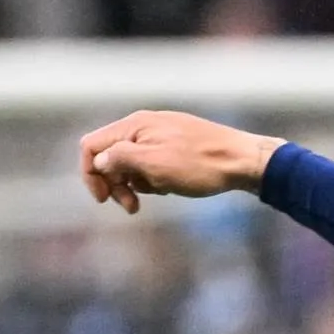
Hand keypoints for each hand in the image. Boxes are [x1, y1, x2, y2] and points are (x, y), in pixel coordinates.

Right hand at [77, 110, 283, 212]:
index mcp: (134, 126)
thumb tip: (99, 162)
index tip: (104, 199)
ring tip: (159, 193)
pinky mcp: (176, 144)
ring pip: (131, 161)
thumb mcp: (153, 164)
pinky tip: (171, 186)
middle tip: (132, 208)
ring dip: (136, 183)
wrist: (243, 160)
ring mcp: (160, 134)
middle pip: (109, 155)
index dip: (91, 174)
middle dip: (115, 183)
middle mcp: (143, 125)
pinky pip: (151, 163)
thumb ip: (119, 159)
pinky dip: (154, 178)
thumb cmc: (199, 164)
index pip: (91, 146)